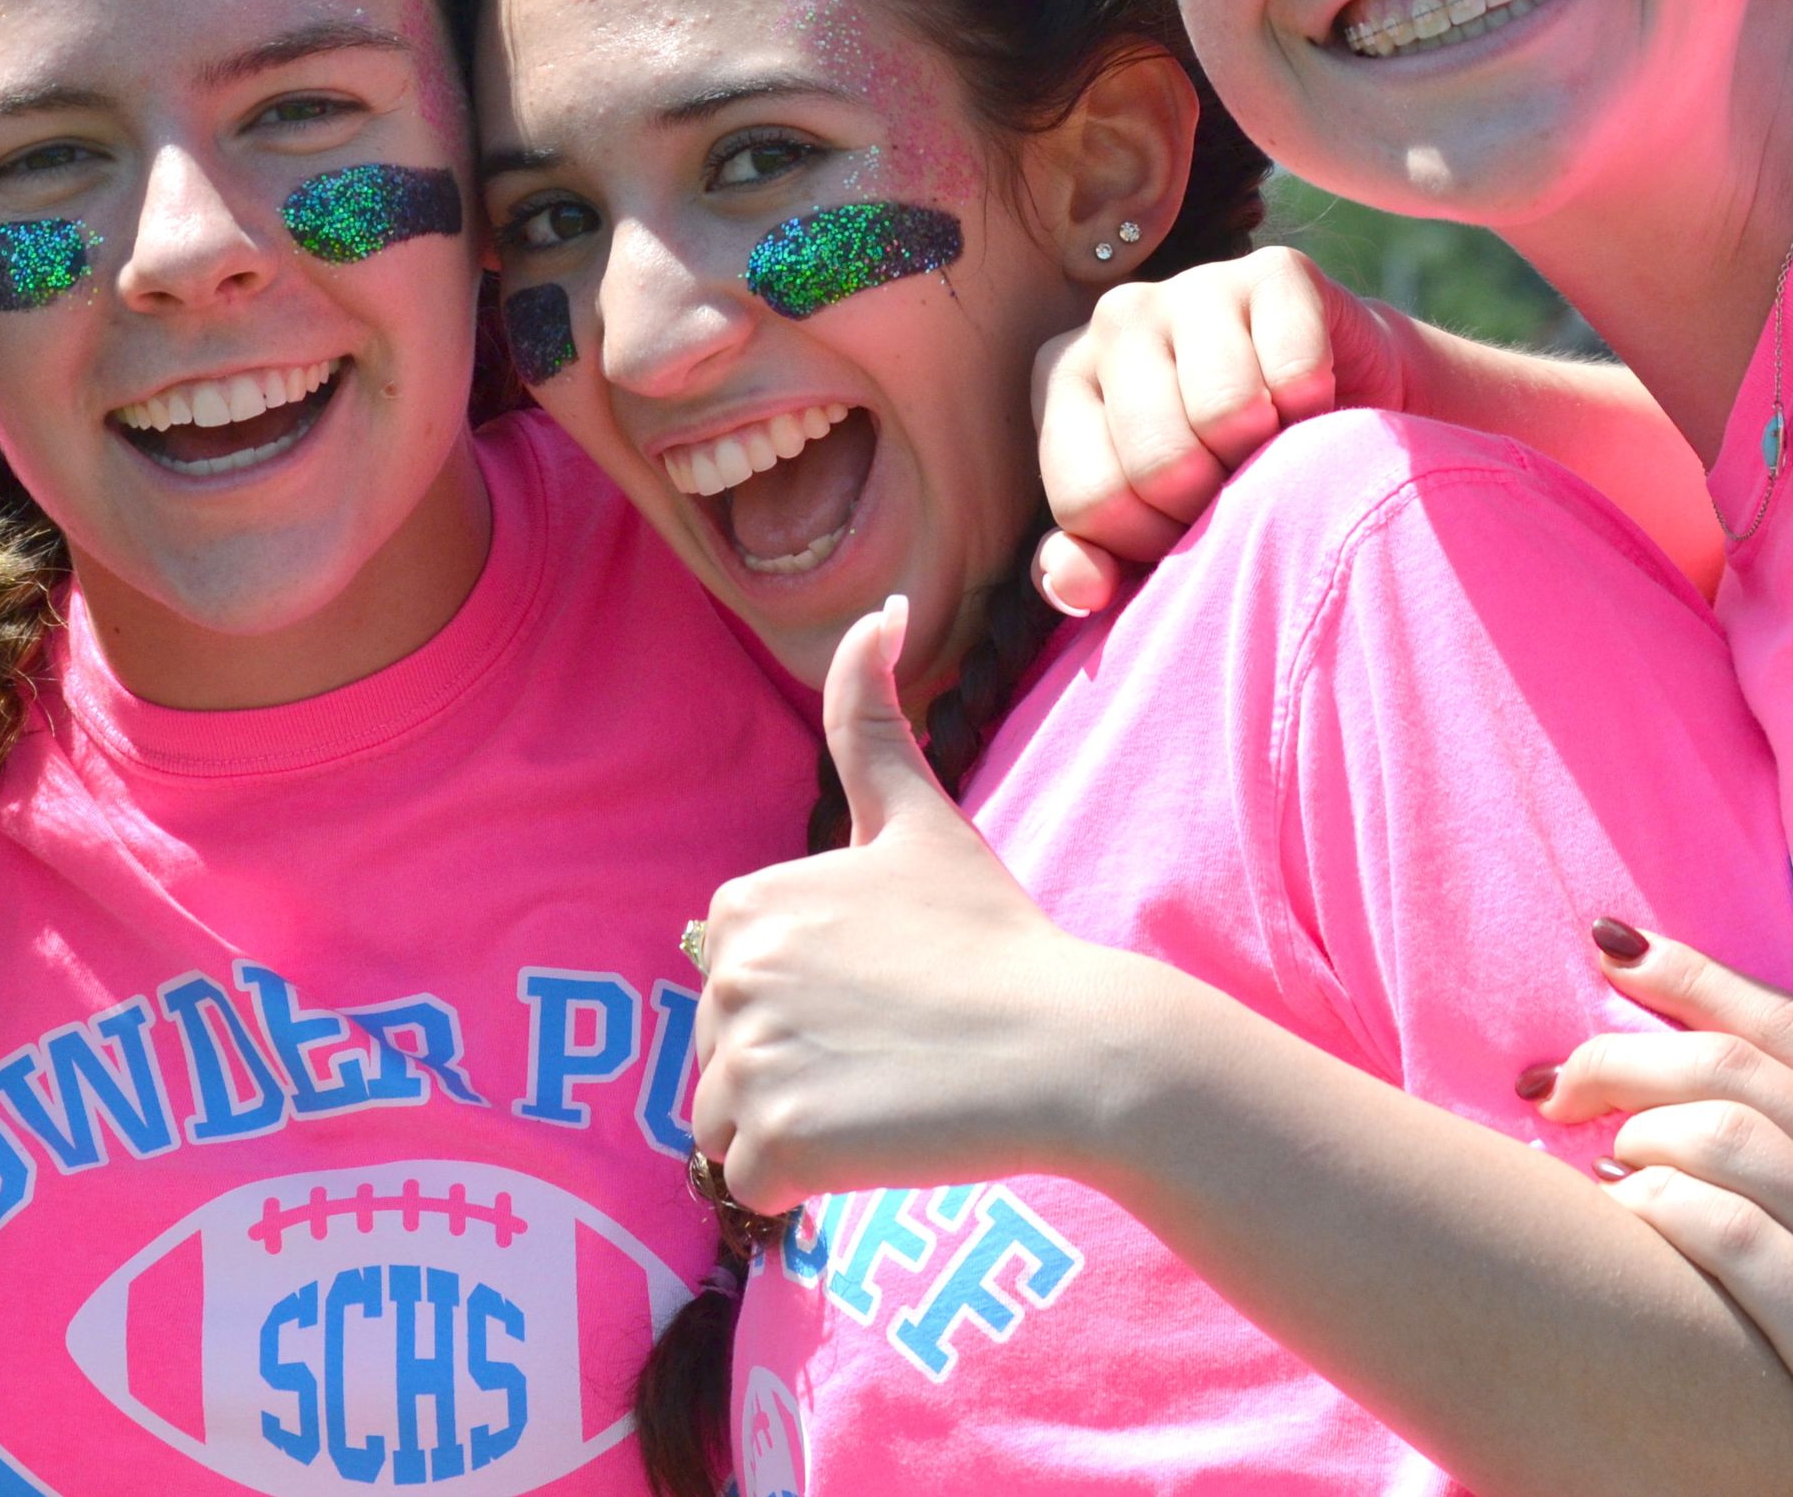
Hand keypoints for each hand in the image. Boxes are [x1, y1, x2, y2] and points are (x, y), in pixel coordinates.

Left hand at [689, 597, 1104, 1213]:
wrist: (1072, 1047)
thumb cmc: (997, 937)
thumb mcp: (921, 819)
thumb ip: (872, 715)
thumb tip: (881, 608)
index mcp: (748, 898)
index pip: (734, 986)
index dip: (807, 1002)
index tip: (885, 991)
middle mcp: (732, 968)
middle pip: (720, 1055)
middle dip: (795, 1066)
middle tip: (892, 1047)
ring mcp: (750, 1053)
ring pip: (724, 1124)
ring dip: (794, 1127)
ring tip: (882, 1095)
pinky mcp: (777, 1136)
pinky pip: (751, 1184)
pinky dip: (804, 1184)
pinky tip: (875, 1140)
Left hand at [1029, 251, 1405, 613]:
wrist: (1332, 405)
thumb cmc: (1219, 473)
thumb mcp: (1141, 530)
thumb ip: (1085, 565)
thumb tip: (1078, 588)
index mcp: (1061, 380)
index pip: (1089, 500)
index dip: (1148, 544)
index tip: (1181, 530)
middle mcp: (1114, 319)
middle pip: (1158, 462)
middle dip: (1210, 505)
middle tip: (1236, 491)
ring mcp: (1192, 284)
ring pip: (1226, 414)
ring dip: (1266, 460)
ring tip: (1270, 450)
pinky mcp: (1275, 271)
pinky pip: (1294, 373)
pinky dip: (1315, 413)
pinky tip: (1310, 408)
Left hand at [1536, 924, 1792, 1496]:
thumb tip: (1739, 1122)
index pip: (1786, 1025)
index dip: (1692, 975)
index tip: (1613, 944)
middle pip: (1731, 1069)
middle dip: (1623, 1053)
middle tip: (1553, 1076)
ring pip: (1723, 1136)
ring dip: (1637, 1131)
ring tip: (1595, 1155)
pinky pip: (1731, 1238)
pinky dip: (1662, 1207)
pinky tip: (1624, 1210)